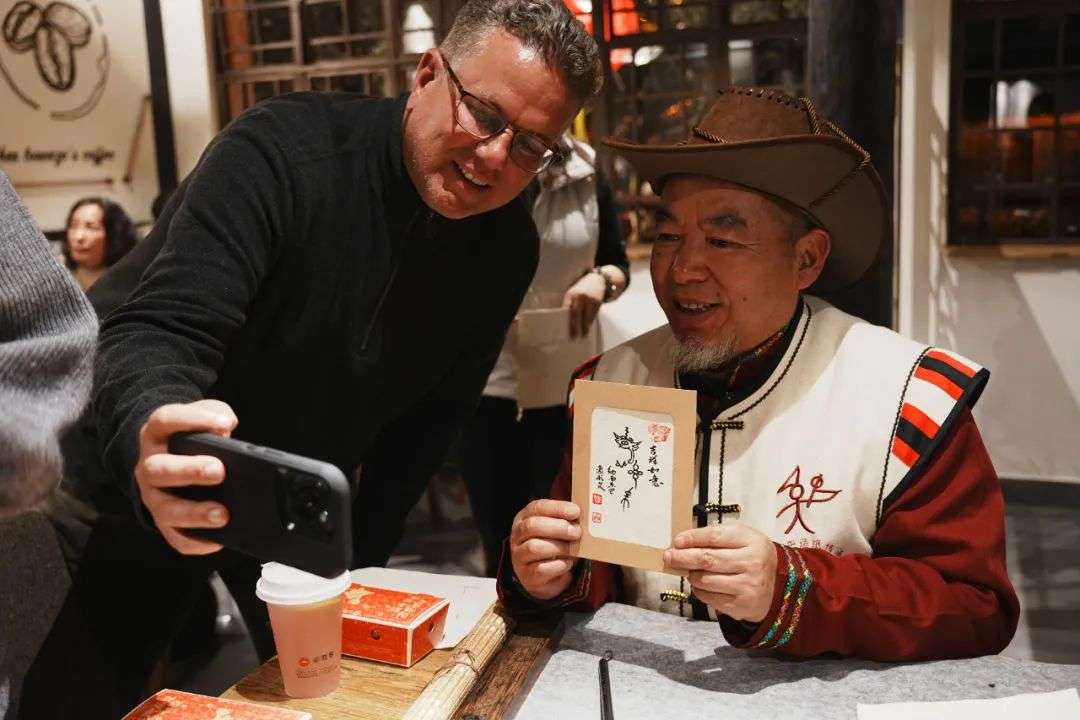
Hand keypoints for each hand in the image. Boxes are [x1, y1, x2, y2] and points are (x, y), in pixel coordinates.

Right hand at [134, 399, 237, 554]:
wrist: (169, 460)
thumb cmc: (191, 437)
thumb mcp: (201, 417)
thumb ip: (215, 414)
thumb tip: (226, 427)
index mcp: (156, 435)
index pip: (166, 420)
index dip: (194, 420)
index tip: (225, 425)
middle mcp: (149, 466)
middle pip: (160, 469)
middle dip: (190, 471)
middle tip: (219, 471)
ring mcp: (154, 497)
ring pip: (165, 509)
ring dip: (193, 513)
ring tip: (222, 514)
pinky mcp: (164, 522)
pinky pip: (176, 537)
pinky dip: (196, 542)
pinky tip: (216, 541)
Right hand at [510, 499, 581, 599]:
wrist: (542, 577)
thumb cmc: (552, 545)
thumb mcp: (555, 529)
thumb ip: (566, 520)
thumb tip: (583, 517)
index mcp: (524, 519)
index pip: (537, 508)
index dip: (557, 508)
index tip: (575, 512)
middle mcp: (517, 536)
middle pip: (532, 526)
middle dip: (558, 528)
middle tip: (576, 532)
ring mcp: (519, 557)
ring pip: (534, 547)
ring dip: (559, 547)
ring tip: (573, 549)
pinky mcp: (527, 576)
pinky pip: (541, 568)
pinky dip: (559, 565)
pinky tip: (567, 563)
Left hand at [563, 271, 605, 338]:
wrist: (596, 279)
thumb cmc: (582, 288)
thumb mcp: (573, 293)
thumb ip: (570, 304)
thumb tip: (567, 320)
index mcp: (570, 294)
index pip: (567, 310)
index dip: (566, 320)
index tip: (566, 330)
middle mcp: (579, 296)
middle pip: (576, 314)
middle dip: (575, 327)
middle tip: (574, 336)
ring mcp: (589, 299)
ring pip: (586, 316)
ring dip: (584, 327)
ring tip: (583, 335)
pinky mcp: (597, 301)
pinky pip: (593, 314)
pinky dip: (590, 321)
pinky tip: (588, 327)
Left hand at [663, 523, 778, 622]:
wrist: (778, 586)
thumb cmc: (751, 556)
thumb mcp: (741, 539)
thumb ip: (715, 537)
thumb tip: (681, 542)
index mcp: (752, 541)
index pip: (715, 537)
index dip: (692, 538)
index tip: (677, 541)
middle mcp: (752, 563)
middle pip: (707, 559)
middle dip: (682, 558)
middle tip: (668, 556)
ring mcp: (747, 586)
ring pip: (704, 580)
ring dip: (691, 575)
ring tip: (689, 571)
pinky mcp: (740, 605)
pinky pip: (708, 597)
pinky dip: (698, 590)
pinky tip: (700, 584)